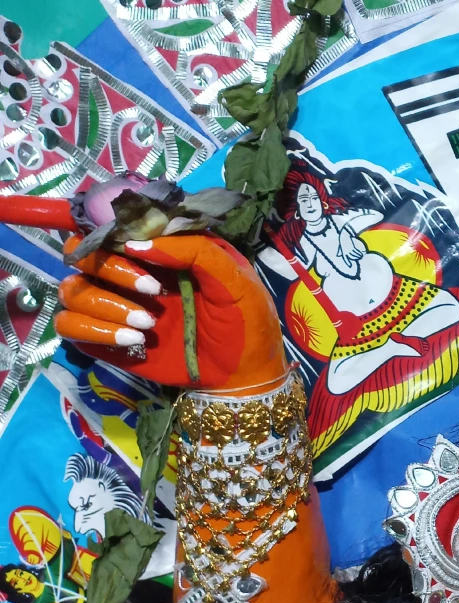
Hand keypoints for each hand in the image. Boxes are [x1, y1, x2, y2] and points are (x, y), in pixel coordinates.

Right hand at [55, 231, 286, 394]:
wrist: (244, 375)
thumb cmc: (245, 319)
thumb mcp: (233, 278)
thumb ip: (192, 250)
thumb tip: (135, 243)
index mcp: (159, 251)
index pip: (112, 227)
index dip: (114, 233)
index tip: (139, 250)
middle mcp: (129, 275)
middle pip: (82, 255)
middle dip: (111, 269)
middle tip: (153, 290)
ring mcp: (116, 307)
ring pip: (72, 291)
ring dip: (104, 305)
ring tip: (148, 324)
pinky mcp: (107, 340)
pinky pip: (70, 327)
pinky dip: (93, 330)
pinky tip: (133, 340)